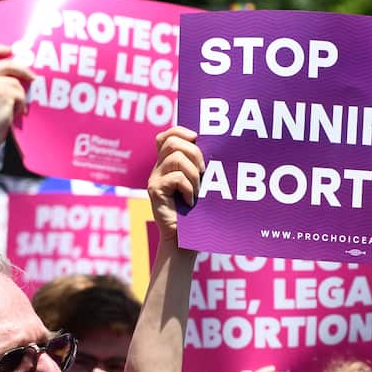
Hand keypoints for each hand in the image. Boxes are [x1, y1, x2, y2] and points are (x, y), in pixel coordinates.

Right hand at [147, 126, 203, 240]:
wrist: (184, 240)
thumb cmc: (196, 213)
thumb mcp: (200, 185)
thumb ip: (200, 167)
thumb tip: (216, 148)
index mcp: (169, 163)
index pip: (167, 135)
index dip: (181, 131)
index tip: (198, 140)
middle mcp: (159, 168)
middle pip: (172, 142)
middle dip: (194, 153)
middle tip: (203, 172)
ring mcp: (155, 179)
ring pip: (176, 158)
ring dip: (193, 174)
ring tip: (197, 191)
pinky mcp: (155, 190)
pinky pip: (176, 177)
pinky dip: (189, 189)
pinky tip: (190, 202)